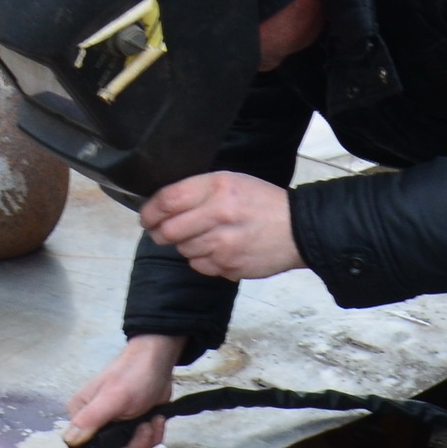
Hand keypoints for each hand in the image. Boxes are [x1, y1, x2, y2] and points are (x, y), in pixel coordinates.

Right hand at [65, 333, 182, 447]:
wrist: (159, 361)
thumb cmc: (133, 375)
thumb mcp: (112, 398)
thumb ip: (90, 419)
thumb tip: (69, 441)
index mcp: (81, 415)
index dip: (109, 447)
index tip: (125, 436)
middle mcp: (95, 423)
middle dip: (135, 443)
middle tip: (145, 425)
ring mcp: (114, 426)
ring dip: (147, 437)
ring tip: (153, 419)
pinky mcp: (131, 426)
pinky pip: (141, 444)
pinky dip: (153, 433)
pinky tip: (157, 417)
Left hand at [141, 172, 303, 279]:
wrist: (298, 230)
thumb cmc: (262, 203)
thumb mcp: (231, 181)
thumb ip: (198, 190)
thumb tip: (161, 206)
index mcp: (218, 188)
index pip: (167, 201)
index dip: (150, 211)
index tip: (147, 216)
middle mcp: (219, 214)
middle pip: (169, 230)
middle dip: (160, 232)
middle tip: (163, 232)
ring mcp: (224, 244)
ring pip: (183, 250)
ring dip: (185, 245)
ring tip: (204, 237)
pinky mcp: (229, 266)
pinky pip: (199, 266)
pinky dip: (202, 260)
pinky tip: (218, 250)